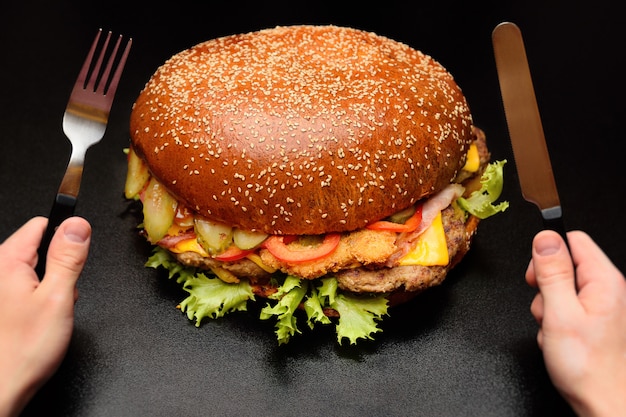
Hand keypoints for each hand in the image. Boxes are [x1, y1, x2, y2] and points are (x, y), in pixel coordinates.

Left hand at [0, 217, 90, 416]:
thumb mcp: (58, 297)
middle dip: (61, 266)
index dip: (66, 236)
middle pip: (42, 247)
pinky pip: (33, 287)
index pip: (42, 224)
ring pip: (40, 269)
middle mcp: (0, 271)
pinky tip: (45, 318)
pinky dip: (45, 298)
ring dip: (54, 284)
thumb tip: (78, 225)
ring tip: (53, 310)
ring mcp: (3, 288)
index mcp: (9, 261)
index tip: (76, 255)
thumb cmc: (24, 349)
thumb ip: (69, 257)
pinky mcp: (7, 303)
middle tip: (64, 292)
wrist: (4, 386)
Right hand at [526, 230, 625, 416]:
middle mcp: (606, 289)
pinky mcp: (592, 319)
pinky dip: (554, 319)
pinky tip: (558, 337)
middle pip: (563, 264)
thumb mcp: (559, 313)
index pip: (573, 240)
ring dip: (547, 306)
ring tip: (553, 329)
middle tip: (546, 308)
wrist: (603, 401)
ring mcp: (600, 305)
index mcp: (603, 280)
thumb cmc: (587, 366)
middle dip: (544, 285)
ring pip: (559, 287)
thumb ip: (552, 273)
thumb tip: (545, 238)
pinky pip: (563, 306)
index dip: (548, 253)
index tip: (538, 276)